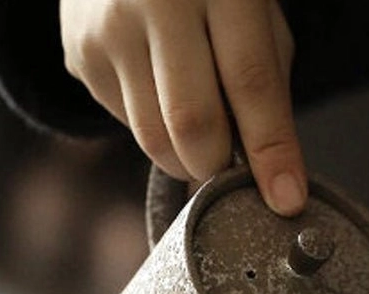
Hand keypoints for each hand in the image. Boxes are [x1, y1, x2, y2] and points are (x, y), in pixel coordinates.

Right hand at [60, 0, 306, 215]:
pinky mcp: (81, 55)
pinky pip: (128, 126)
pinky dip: (156, 132)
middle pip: (192, 124)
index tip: (287, 199)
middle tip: (229, 167)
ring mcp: (109, 28)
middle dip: (217, 167)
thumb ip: (265, 82)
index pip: (251, 82)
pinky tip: (160, 95)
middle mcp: (157, 0)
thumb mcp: (255, 15)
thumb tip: (270, 168)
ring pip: (153, 139)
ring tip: (201, 140)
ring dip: (185, 161)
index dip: (271, 150)